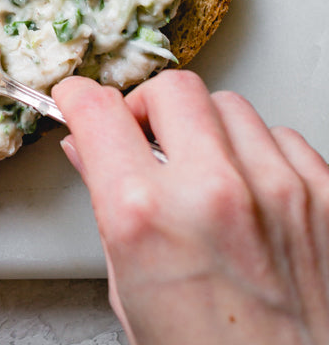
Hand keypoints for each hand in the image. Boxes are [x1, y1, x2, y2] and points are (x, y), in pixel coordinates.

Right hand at [54, 70, 328, 344]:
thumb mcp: (130, 293)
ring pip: (230, 106)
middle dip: (149, 109)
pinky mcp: (326, 199)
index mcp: (146, 217)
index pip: (98, 111)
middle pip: (171, 89)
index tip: (80, 101)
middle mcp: (213, 192)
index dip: (79, 99)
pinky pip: (283, 139)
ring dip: (208, 131)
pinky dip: (261, 156)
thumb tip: (88, 152)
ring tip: (205, 174)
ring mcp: (278, 191)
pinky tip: (251, 193)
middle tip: (145, 139)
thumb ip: (109, 208)